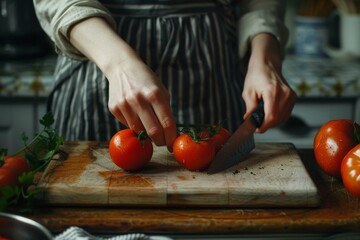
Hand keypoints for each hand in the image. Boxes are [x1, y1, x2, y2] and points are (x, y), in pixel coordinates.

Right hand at [68, 17, 176, 148]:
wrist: (121, 67)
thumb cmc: (146, 81)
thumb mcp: (161, 90)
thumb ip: (165, 110)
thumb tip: (170, 134)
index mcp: (155, 94)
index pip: (167, 123)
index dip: (172, 137)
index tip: (173, 144)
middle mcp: (139, 99)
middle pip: (153, 131)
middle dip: (161, 141)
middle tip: (163, 142)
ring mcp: (125, 104)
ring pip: (139, 131)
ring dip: (147, 135)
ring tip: (151, 129)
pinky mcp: (114, 108)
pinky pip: (128, 125)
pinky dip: (135, 126)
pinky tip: (136, 117)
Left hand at [242, 33, 296, 131]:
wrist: (267, 63)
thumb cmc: (256, 75)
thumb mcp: (248, 92)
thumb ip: (250, 108)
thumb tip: (249, 120)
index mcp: (273, 91)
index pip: (271, 116)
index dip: (263, 126)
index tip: (256, 129)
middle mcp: (285, 94)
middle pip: (277, 119)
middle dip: (266, 125)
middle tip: (256, 124)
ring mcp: (291, 96)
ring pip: (283, 118)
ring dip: (272, 122)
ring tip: (261, 118)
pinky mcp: (293, 97)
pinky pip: (286, 114)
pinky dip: (278, 117)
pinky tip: (269, 114)